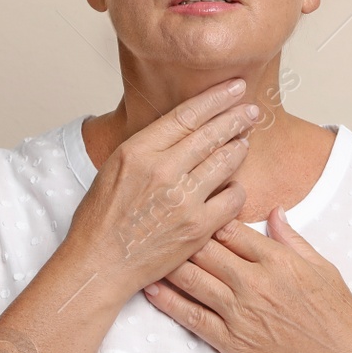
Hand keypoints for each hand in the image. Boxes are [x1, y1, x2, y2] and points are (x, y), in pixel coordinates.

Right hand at [61, 79, 260, 294]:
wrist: (100, 264)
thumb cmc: (102, 220)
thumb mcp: (115, 168)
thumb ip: (149, 147)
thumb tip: (181, 128)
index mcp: (138, 151)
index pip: (187, 114)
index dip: (216, 98)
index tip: (234, 88)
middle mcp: (163, 171)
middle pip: (212, 133)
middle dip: (236, 118)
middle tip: (251, 110)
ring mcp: (183, 200)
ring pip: (226, 162)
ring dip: (239, 148)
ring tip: (244, 142)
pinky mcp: (198, 227)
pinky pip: (233, 198)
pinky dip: (236, 189)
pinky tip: (233, 186)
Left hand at [141, 204, 351, 352]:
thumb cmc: (336, 314)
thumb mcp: (322, 267)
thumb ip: (293, 239)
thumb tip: (274, 210)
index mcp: (277, 261)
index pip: (231, 229)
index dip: (208, 217)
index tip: (192, 209)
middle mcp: (254, 283)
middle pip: (205, 250)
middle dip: (181, 235)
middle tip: (158, 223)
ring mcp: (240, 313)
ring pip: (193, 279)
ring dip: (167, 263)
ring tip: (145, 249)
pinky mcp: (231, 340)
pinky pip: (192, 317)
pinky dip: (169, 302)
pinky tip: (151, 288)